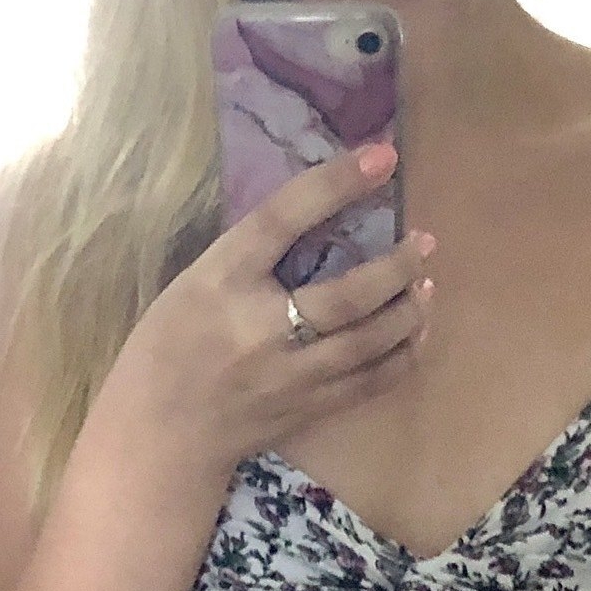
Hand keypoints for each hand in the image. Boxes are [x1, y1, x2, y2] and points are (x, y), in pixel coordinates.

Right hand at [119, 142, 434, 471]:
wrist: (162, 434)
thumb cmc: (169, 347)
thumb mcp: (196, 282)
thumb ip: (250, 256)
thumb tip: (318, 220)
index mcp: (222, 281)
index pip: (283, 220)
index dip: (335, 184)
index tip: (382, 157)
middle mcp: (261, 329)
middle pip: (346, 296)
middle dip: (396, 267)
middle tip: (425, 242)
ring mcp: (290, 377)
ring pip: (367, 343)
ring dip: (407, 313)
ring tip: (427, 287)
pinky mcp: (308, 410)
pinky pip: (369, 383)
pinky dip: (402, 358)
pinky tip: (417, 336)